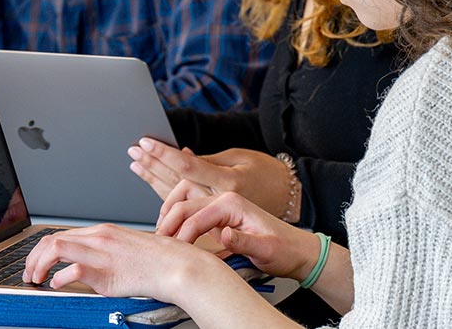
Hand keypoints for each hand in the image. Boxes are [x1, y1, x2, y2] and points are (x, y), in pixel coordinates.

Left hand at [22, 223, 225, 303]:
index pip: (60, 234)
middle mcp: (99, 237)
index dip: (40, 250)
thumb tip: (83, 266)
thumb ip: (103, 254)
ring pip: (56, 248)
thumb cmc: (156, 261)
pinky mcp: (106, 271)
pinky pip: (73, 270)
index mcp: (102, 231)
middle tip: (28, 274)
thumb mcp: (124, 250)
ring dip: (38, 266)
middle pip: (51, 239)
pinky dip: (59, 278)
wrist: (175, 265)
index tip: (35, 264)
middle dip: (32, 257)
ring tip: (36, 279)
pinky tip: (57, 285)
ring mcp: (102, 253)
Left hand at [128, 139, 296, 219]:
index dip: (164, 155)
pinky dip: (166, 202)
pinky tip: (149, 190)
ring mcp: (214, 218)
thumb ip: (213, 164)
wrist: (292, 243)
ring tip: (138, 166)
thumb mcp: (245, 166)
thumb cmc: (273, 193)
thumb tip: (185, 154)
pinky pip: (182, 214)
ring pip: (176, 200)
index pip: (188, 168)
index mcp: (228, 186)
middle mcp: (219, 202)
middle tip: (133, 153)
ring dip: (155, 182)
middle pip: (176, 184)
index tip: (145, 143)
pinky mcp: (213, 230)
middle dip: (153, 167)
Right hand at [157, 190, 318, 281]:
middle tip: (154, 240)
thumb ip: (243, 242)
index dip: (180, 234)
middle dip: (165, 220)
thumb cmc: (284, 249)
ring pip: (183, 203)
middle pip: (183, 203)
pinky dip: (175, 218)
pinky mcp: (218, 215)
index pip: (195, 215)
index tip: (172, 252)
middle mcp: (224, 198)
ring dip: (166, 215)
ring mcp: (219, 205)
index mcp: (232, 202)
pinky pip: (190, 211)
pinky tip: (166, 228)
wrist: (296, 249)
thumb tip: (223, 236)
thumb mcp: (266, 249)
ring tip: (156, 233)